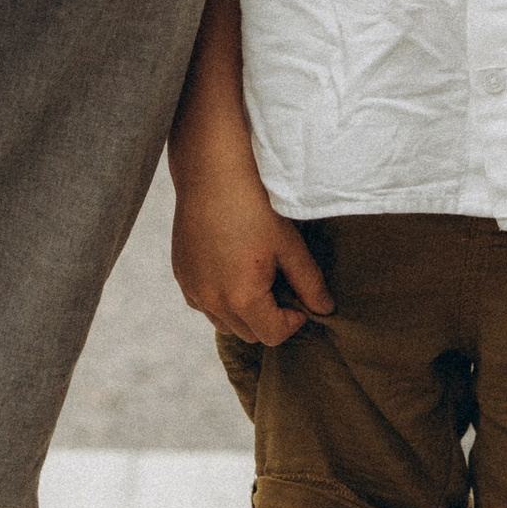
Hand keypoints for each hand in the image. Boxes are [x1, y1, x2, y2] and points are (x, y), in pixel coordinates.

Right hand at [171, 141, 333, 347]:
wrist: (212, 172)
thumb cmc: (255, 205)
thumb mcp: (289, 244)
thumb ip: (309, 282)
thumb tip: (326, 309)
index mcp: (242, 298)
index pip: (273, 336)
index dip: (294, 322)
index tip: (300, 299)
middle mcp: (212, 302)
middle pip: (249, 333)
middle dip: (269, 318)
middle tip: (280, 285)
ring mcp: (192, 289)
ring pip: (224, 322)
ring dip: (243, 312)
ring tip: (256, 276)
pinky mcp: (181, 275)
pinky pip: (204, 303)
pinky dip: (221, 297)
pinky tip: (232, 267)